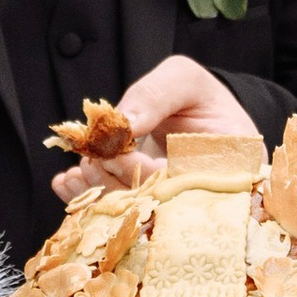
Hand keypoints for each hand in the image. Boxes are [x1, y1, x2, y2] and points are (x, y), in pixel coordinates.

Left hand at [51, 54, 259, 201]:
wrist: (192, 112)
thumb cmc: (196, 94)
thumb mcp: (184, 80)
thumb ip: (158, 95)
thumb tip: (124, 123)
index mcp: (229, 167)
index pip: (183, 185)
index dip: (143, 171)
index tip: (114, 151)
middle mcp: (206, 196)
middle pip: (157, 208)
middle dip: (116, 188)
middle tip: (88, 164)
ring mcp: (176, 208)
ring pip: (134, 216)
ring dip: (99, 197)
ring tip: (75, 173)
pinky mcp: (149, 209)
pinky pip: (120, 213)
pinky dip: (90, 199)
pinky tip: (67, 184)